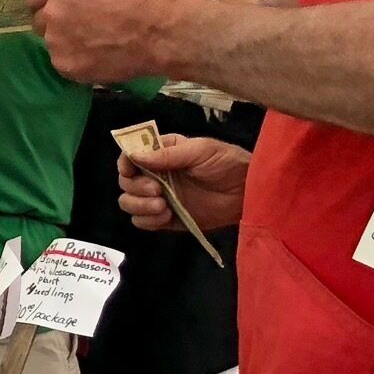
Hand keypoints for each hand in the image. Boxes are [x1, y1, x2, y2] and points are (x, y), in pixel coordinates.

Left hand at [26, 0, 186, 84]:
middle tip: (80, 28)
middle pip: (39, 21)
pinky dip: (76, 62)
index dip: (45, 1)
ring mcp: (57, 42)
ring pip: (51, 44)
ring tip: (95, 45)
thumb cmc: (148, 1)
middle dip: (55, 24)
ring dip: (67, 44)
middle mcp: (54, 13)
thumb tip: (79, 1)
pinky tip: (98, 59)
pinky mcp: (66, 67)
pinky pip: (63, 63)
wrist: (165, 34)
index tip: (55, 6)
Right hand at [116, 134, 250, 233]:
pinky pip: (144, 222)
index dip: (125, 163)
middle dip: (136, 188)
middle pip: (126, 183)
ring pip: (129, 204)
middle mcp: (156, 176)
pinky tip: (166, 216)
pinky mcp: (168, 219)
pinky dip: (148, 221)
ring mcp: (160, 198)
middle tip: (157, 190)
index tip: (130, 170)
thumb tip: (134, 155)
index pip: (130, 157)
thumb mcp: (200, 150)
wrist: (248, 191)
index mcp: (162, 155)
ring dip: (139, 206)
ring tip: (162, 206)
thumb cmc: (227, 162)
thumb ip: (167, 154)